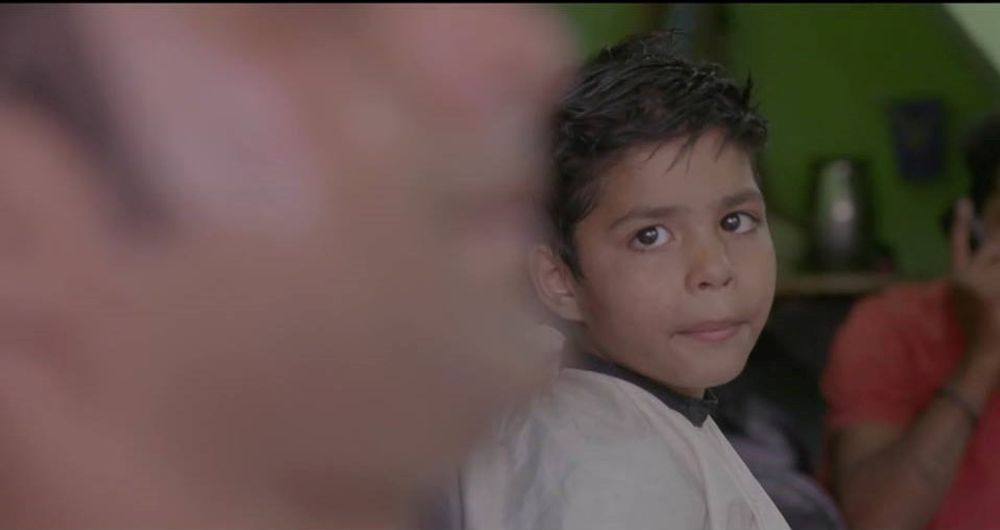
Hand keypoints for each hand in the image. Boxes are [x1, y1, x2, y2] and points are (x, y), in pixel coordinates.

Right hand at [950, 198, 999, 370]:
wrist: (983, 358)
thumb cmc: (985, 331)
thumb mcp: (977, 300)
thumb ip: (983, 276)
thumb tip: (994, 248)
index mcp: (958, 280)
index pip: (959, 245)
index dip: (961, 223)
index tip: (963, 202)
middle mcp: (964, 278)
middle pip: (993, 248)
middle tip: (993, 288)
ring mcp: (979, 285)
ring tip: (995, 301)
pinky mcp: (990, 293)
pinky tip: (996, 305)